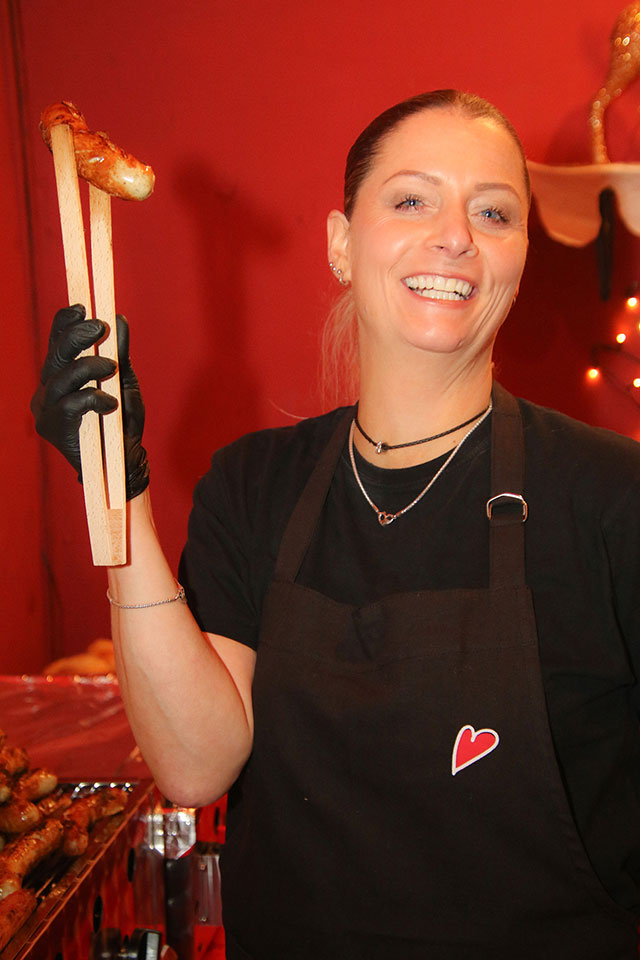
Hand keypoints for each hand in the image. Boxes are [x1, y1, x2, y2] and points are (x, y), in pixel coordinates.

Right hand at [31, 304, 149, 499]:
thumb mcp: (124, 383)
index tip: (82, 307)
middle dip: (76, 336)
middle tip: (99, 327)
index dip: (64, 322)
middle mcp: (48, 390)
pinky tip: (110, 402)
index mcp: (61, 376)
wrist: (125, 462)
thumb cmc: (122, 423)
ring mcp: (46, 410)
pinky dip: (92, 398)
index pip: (56, 343)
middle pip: (55, 355)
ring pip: (60, 377)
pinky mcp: (53, 429)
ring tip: (109, 368)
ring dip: (88, 366)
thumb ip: (120, 354)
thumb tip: (119, 319)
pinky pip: (68, 405)